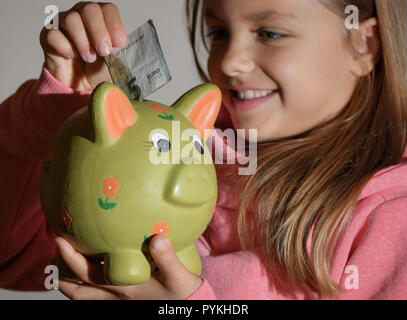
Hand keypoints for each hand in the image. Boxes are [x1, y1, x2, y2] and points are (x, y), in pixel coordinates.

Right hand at [40, 2, 127, 90]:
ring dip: (83, 42)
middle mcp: (82, 15)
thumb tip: (121, 45)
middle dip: (99, 32)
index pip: (108, 9)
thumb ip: (119, 52)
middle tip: (104, 52)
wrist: (80, 85)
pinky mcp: (48, 35)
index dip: (114, 24)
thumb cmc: (97, 69)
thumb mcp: (114, 62)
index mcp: (102, 18)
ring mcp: (63, 23)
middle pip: (89, 9)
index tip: (119, 43)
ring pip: (71, 19)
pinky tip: (73, 56)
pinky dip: (65, 47)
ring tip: (89, 58)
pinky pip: (54, 34)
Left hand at [55, 235, 202, 299]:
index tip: (60, 239)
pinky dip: (85, 286)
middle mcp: (116, 295)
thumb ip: (167, 257)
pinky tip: (90, 271)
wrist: (188, 308)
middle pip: (77, 291)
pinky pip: (96, 296)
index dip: (70, 258)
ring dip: (69, 282)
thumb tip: (157, 238)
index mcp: (125, 286)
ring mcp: (118, 299)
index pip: (88, 275)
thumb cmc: (182, 293)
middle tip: (55, 252)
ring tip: (63, 264)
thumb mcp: (178, 276)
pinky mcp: (124, 299)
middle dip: (61, 273)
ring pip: (84, 296)